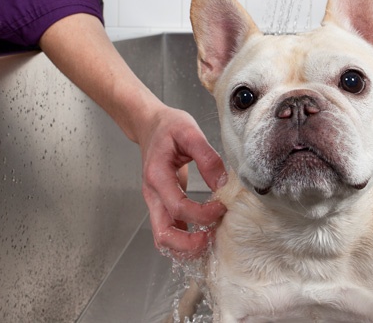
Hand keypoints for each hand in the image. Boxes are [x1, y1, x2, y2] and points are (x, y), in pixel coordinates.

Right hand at [138, 106, 226, 258]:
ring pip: (164, 239)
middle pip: (163, 235)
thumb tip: (223, 184)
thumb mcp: (190, 132)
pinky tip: (203, 235)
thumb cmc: (168, 126)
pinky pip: (169, 232)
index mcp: (157, 176)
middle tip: (213, 237)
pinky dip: (184, 240)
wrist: (149, 125)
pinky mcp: (162, 205)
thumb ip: (208, 157)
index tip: (222, 207)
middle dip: (190, 244)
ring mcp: (155, 203)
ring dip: (186, 247)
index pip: (178, 208)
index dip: (202, 214)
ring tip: (210, 239)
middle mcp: (152, 194)